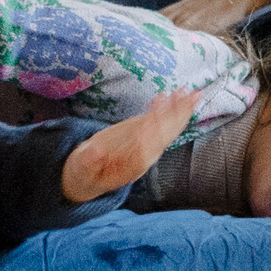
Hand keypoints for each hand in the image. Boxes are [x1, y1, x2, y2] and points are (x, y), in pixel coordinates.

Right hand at [62, 89, 200, 203]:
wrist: (89, 178)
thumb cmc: (84, 174)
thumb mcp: (81, 170)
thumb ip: (88, 162)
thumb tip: (95, 152)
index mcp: (132, 166)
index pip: (146, 148)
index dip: (151, 132)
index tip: (154, 117)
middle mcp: (145, 156)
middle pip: (165, 136)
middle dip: (177, 117)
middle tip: (190, 97)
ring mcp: (147, 146)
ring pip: (167, 128)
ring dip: (178, 110)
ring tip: (187, 92)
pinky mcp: (143, 136)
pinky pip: (158, 122)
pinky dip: (164, 109)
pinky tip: (166, 95)